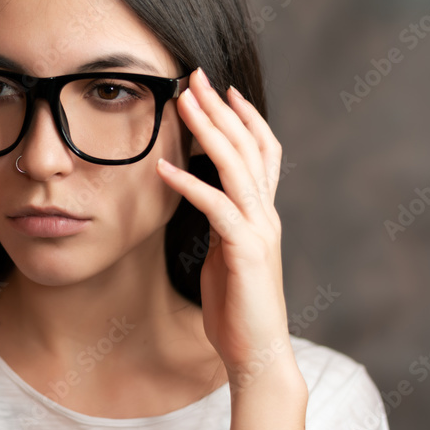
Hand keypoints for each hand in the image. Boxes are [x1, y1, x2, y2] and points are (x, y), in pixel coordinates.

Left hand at [156, 68, 294, 385]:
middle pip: (248, 146)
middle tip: (196, 75)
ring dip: (208, 130)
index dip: (243, 117)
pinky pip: (215, 208)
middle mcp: (265, 215)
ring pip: (236, 166)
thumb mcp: (224, 253)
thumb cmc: (237, 307)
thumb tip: (198, 196)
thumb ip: (218, 222)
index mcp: (261, 214)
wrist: (256, 353)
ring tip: (183, 102)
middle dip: (221, 108)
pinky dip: (189, 184)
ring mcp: (259, 231)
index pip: (260, 152)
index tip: (220, 89)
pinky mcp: (246, 252)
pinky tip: (163, 167)